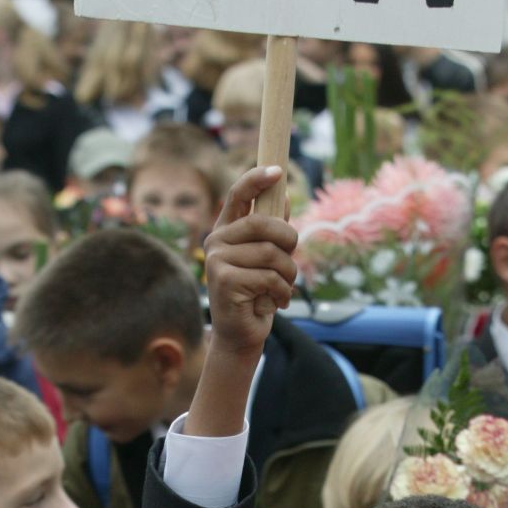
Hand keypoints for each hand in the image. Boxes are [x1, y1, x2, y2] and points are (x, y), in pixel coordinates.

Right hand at [204, 167, 298, 358]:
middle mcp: (217, 242)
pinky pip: (269, 276)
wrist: (240, 336)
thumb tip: (284, 195)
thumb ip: (273, 231)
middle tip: (291, 260)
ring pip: (271, 254)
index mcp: (226, 231)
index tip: (277, 171)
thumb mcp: (267, 259)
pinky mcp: (224, 281)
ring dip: (288, 274)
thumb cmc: (256, 295)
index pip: (238, 195)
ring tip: (282, 289)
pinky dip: (282, 292)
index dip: (256, 179)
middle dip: (288, 241)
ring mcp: (217, 261)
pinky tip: (276, 303)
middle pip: (263, 223)